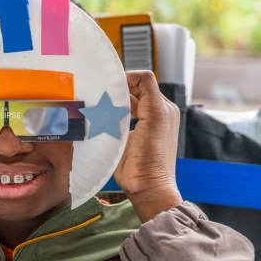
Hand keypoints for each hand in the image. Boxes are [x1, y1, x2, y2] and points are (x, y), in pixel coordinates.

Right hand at [114, 71, 182, 222]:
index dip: (128, 78)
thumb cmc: (155, 153)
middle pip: (131, 91)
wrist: (145, 184)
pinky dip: (106, 115)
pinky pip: (113, 119)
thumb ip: (147, 90)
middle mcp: (150, 115)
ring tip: (99, 104)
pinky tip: (99, 117)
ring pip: (120, 104)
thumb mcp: (156, 114)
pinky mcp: (124, 138)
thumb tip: (131, 76)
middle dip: (117, 90)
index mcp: (161, 107)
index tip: (112, 82)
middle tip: (102, 92)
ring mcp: (136, 127)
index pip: (143, 81)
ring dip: (111, 103)